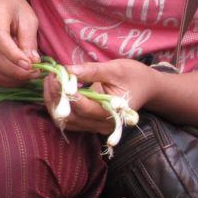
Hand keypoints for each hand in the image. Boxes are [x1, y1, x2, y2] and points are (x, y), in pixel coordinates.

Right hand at [0, 0, 40, 85]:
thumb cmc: (13, 9)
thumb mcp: (27, 16)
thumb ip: (29, 38)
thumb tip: (33, 61)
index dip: (14, 55)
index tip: (31, 66)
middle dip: (16, 72)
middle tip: (34, 74)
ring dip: (10, 79)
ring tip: (28, 77)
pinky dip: (3, 80)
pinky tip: (16, 78)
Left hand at [43, 58, 157, 134]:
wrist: (146, 87)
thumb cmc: (134, 76)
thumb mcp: (116, 69)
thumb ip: (92, 71)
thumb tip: (69, 70)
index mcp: (113, 113)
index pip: (84, 107)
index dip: (67, 93)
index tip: (56, 76)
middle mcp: (103, 126)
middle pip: (71, 117)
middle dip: (57, 96)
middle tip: (50, 76)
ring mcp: (95, 127)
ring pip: (66, 121)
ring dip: (54, 102)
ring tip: (50, 80)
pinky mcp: (89, 124)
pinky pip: (68, 120)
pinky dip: (58, 106)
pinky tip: (54, 90)